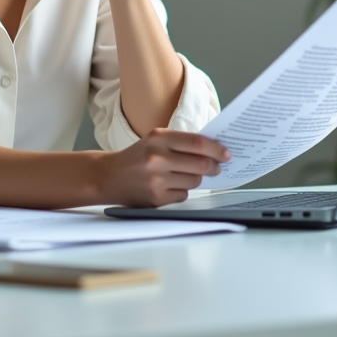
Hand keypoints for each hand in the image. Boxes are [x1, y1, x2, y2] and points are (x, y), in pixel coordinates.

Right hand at [97, 129, 231, 206]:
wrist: (109, 176)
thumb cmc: (137, 157)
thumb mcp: (155, 140)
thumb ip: (181, 142)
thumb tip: (214, 150)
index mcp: (158, 138)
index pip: (197, 143)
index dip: (216, 149)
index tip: (226, 153)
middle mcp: (157, 158)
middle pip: (201, 164)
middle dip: (213, 167)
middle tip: (216, 167)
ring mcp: (156, 180)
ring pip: (194, 181)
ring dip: (196, 179)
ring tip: (183, 175)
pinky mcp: (156, 198)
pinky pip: (183, 195)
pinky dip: (182, 191)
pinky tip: (169, 186)